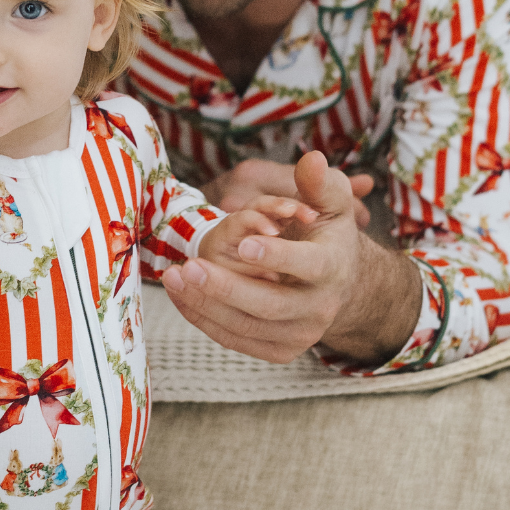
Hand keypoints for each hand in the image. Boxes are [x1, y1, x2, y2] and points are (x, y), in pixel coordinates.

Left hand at [167, 151, 418, 364]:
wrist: (336, 284)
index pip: (309, 266)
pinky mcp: (278, 351)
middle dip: (227, 288)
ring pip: (246, 327)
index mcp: (334, 267)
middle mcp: (319, 308)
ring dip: (205, 304)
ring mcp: (299, 335)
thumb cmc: (325, 234)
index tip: (246, 243)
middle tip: (189, 266)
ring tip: (172, 276)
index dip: (277, 257)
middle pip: (270, 306)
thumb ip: (319, 182)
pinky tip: (179, 294)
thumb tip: (310, 158)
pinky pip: (234, 339)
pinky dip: (203, 318)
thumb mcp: (331, 203)